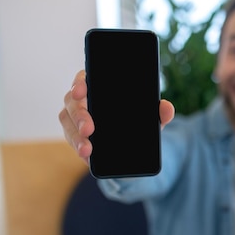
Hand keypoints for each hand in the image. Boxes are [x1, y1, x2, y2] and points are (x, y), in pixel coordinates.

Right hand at [58, 70, 174, 164]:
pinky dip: (78, 147)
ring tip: (87, 150)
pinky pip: (71, 139)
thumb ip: (159, 111)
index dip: (80, 83)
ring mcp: (75, 117)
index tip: (81, 92)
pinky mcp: (74, 134)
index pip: (84, 78)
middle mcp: (82, 99)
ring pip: (68, 122)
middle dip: (79, 116)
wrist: (133, 142)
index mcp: (98, 86)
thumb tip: (167, 108)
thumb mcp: (150, 117)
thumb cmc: (137, 119)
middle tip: (89, 130)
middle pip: (72, 102)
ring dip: (76, 137)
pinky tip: (86, 156)